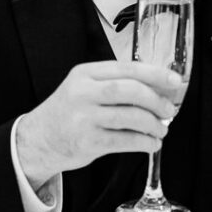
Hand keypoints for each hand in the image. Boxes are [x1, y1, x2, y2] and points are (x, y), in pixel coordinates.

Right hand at [16, 61, 180, 186]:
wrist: (36, 140)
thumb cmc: (69, 112)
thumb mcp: (85, 88)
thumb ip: (116, 84)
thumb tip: (160, 88)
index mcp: (85, 74)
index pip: (127, 68)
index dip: (155, 74)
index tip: (175, 81)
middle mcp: (83, 93)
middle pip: (129, 90)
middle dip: (156, 100)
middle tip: (169, 110)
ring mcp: (83, 118)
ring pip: (130, 116)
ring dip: (153, 124)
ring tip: (161, 129)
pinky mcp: (87, 142)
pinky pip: (125, 140)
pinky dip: (144, 142)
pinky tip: (150, 143)